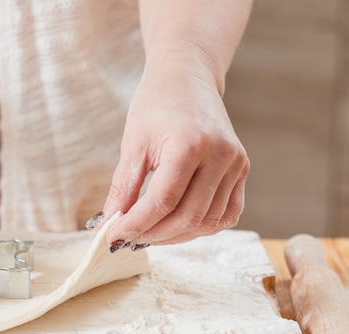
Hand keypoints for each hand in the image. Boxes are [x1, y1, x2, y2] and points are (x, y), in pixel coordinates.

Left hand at [91, 61, 248, 247]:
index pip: (162, 202)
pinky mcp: (242, 171)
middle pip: (187, 217)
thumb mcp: (133, 145)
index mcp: (190, 144)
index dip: (135, 225)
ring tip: (149, 234)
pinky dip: (200, 228)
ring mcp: (237, 164)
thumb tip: (106, 226)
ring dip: (175, 236)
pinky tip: (176, 226)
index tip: (113, 238)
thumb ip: (122, 189)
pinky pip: (226, 215)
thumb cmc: (156, 106)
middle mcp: (221, 156)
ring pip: (208, 222)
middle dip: (153, 235)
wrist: (188, 78)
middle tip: (128, 239)